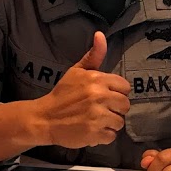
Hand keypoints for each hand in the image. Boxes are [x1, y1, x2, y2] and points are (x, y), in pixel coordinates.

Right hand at [39, 31, 131, 148]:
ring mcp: (97, 115)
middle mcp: (99, 96)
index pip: (125, 87)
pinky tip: (92, 130)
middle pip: (125, 105)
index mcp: (97, 79)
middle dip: (115, 109)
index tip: (105, 96)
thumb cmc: (62, 94)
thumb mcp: (77, 71)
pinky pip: (111, 136)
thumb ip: (93, 56)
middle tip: (100, 110)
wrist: (44, 118)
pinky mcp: (94, 133)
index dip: (116, 93)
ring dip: (109, 123)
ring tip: (95, 120)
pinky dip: (103, 136)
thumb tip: (100, 35)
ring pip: (120, 122)